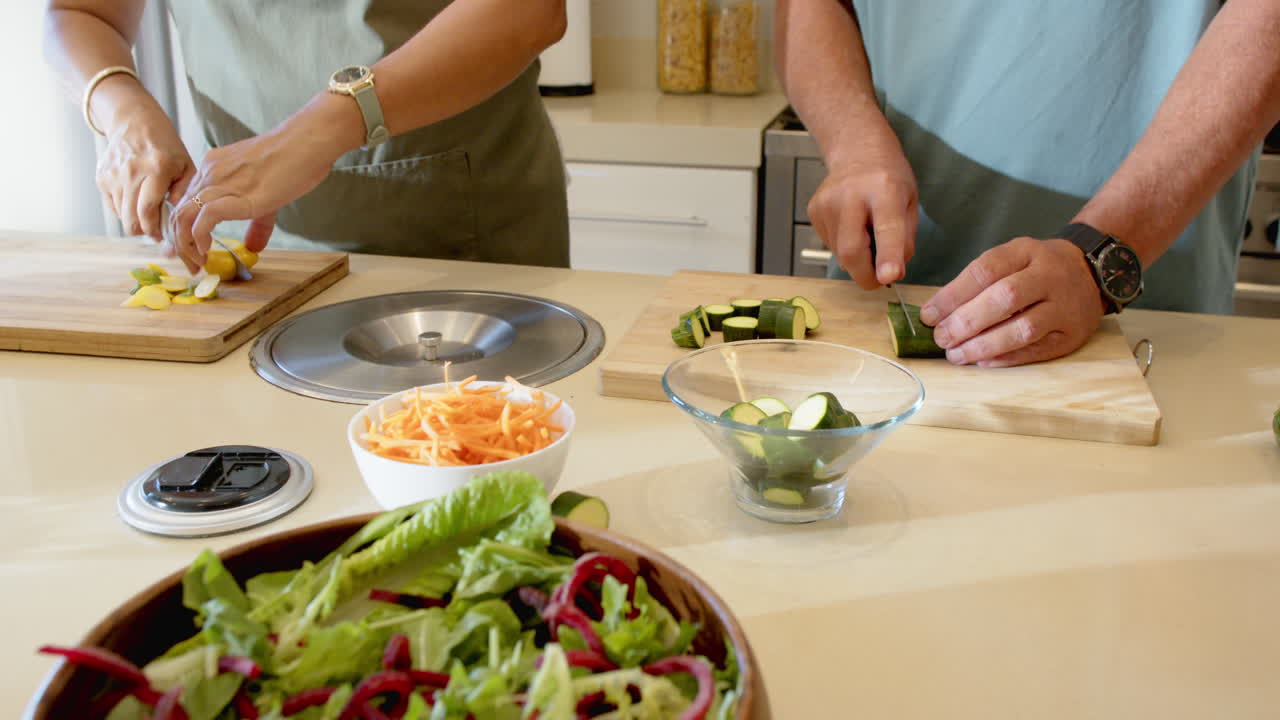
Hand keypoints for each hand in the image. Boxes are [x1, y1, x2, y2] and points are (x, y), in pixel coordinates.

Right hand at [95, 103, 192, 241]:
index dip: (154, 230)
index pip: (148, 210)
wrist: (133, 121)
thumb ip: (186, 191)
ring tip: (148, 215)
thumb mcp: (185, 164)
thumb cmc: (164, 144)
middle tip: (156, 232)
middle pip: (131, 218)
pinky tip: (136, 200)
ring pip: (121, 215)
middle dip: (145, 231)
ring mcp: (113, 175)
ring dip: (135, 221)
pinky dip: (124, 210)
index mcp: (156, 169)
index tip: (163, 237)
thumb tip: (179, 215)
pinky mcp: (102, 177)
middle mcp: (131, 172)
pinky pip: (112, 205)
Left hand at [168, 95, 356, 273]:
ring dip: (186, 246)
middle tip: (192, 265)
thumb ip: (257, 222)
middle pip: (177, 212)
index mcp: (214, 168)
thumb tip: (254, 246)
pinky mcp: (235, 194)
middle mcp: (210, 173)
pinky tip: (208, 250)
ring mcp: (220, 181)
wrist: (307, 142)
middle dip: (179, 244)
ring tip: (198, 263)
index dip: (182, 230)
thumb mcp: (269, 196)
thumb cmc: (295, 160)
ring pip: (183, 216)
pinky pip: (203, 218)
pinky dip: (199, 238)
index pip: (184, 202)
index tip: (191, 251)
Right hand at [806, 149, 917, 288]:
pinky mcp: (813, 212)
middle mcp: (850, 195)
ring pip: (841, 254)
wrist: (856, 151)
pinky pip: (831, 246)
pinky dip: (846, 246)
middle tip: (880, 275)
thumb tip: (890, 273)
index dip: (888, 255)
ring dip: (858, 257)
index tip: (889, 277)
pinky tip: (852, 225)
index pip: (886, 227)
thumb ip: (904, 240)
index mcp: (884, 189)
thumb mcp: (910, 204)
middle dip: (866, 274)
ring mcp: (826, 204)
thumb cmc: (888, 178)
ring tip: (867, 231)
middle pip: (851, 251)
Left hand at [919, 237, 1107, 367]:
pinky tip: (983, 362)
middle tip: (941, 338)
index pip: (985, 270)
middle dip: (967, 321)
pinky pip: (1037, 350)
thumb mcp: (1011, 258)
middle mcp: (1049, 276)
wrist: (1093, 272)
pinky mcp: (1072, 334)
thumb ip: (977, 280)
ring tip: (957, 355)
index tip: (928, 315)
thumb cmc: (1038, 268)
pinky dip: (1007, 358)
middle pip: (1005, 298)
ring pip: (1023, 328)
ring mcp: (1065, 306)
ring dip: (985, 345)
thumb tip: (936, 312)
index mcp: (1026, 252)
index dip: (953, 294)